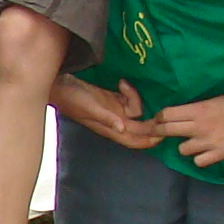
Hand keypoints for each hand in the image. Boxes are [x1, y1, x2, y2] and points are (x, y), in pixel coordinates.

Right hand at [50, 75, 165, 150]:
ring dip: (134, 98)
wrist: (59, 84)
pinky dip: (129, 91)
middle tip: (162, 112)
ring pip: (135, 110)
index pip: (135, 140)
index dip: (150, 140)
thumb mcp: (90, 108)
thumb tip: (123, 129)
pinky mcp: (111, 98)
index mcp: (110, 128)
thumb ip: (107, 118)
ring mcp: (114, 110)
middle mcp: (115, 121)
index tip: (164, 134)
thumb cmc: (71, 98)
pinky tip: (121, 83)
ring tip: (123, 86)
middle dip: (151, 121)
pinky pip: (128, 98)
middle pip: (140, 127)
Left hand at [156, 89, 223, 166]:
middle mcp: (199, 126)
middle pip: (167, 130)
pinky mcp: (219, 155)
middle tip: (158, 132)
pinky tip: (205, 152)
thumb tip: (181, 115)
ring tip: (193, 142)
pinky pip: (198, 162)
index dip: (158, 117)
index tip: (158, 119)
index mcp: (198, 109)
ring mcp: (208, 142)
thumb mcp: (214, 100)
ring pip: (181, 150)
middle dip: (159, 131)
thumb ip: (196, 109)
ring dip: (185, 146)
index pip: (166, 114)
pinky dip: (200, 158)